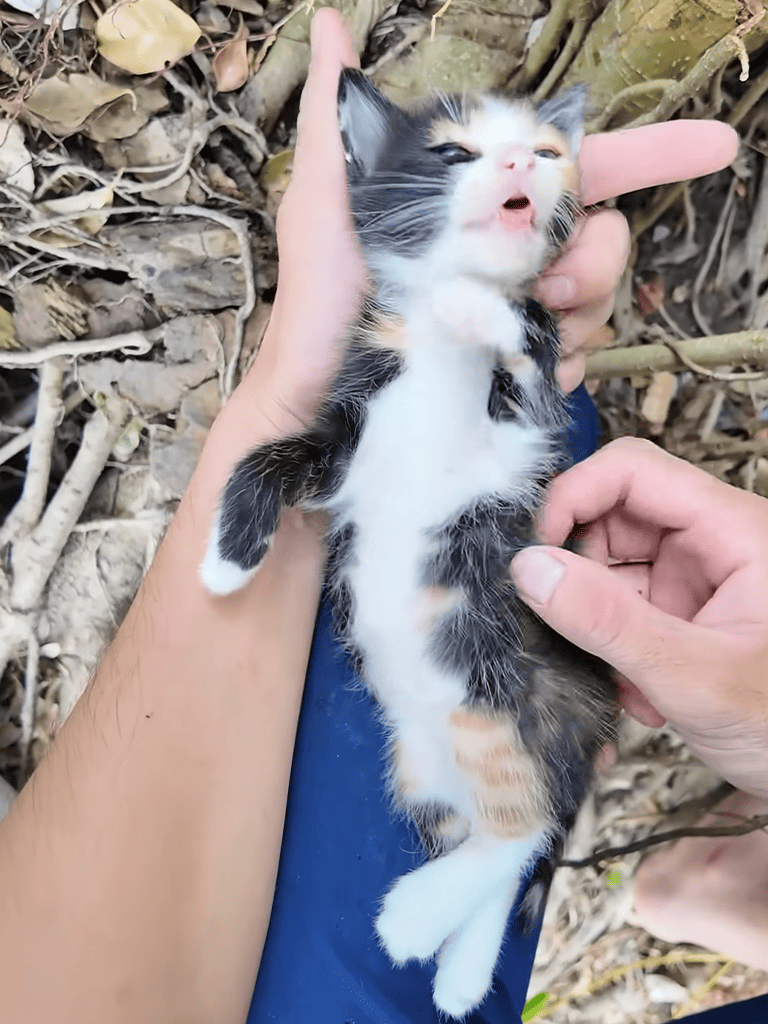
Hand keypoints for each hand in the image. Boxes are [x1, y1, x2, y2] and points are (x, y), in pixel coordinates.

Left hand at [226, 9, 738, 430]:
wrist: (315, 411)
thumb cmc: (315, 310)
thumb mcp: (322, 207)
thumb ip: (337, 121)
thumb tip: (328, 28)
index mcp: (479, 209)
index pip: (577, 170)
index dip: (650, 154)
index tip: (713, 147)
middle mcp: (507, 260)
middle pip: (602, 241)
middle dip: (595, 259)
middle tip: (544, 283)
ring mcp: (517, 319)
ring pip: (597, 305)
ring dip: (578, 314)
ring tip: (518, 327)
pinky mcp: (516, 374)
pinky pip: (572, 363)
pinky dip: (559, 363)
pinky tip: (518, 369)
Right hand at [510, 438, 767, 798]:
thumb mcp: (695, 676)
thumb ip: (609, 622)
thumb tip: (531, 569)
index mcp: (734, 530)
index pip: (634, 471)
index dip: (574, 495)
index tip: (537, 550)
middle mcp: (712, 542)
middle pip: (614, 515)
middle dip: (580, 570)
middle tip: (567, 624)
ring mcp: (696, 578)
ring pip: (610, 565)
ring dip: (595, 620)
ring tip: (617, 675)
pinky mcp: (683, 612)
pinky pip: (621, 608)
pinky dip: (612, 648)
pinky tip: (639, 692)